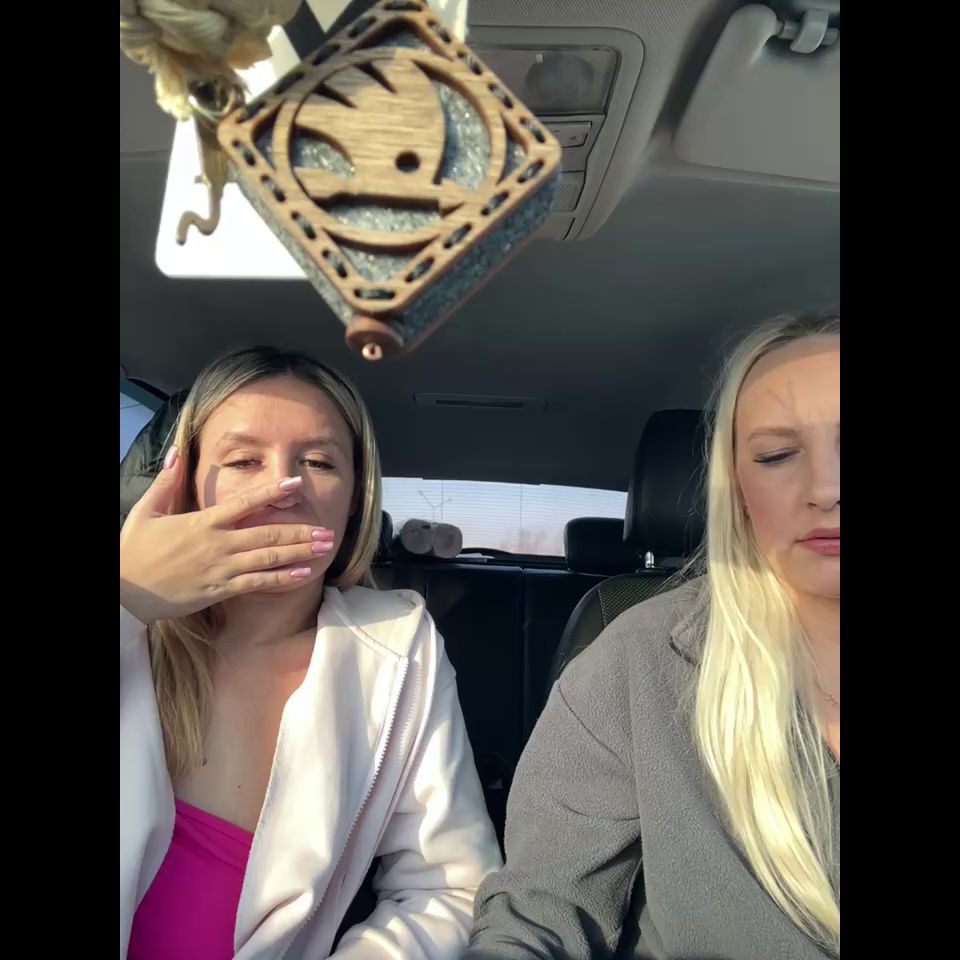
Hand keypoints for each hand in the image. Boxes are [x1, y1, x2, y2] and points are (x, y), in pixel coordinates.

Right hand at [119, 446, 335, 623]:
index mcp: (203, 522)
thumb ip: (167, 480)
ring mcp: (221, 569)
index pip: (245, 502)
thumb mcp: (146, 510)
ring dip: (299, 553)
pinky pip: (256, 584)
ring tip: (324, 549)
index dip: (272, 492)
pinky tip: (302, 575)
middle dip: (300, 531)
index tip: (295, 483)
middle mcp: (218, 544)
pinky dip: (280, 579)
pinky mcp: (219, 590)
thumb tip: (178, 450)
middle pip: (267, 533)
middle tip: (327, 530)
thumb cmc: (134, 550)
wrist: (122, 591)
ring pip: (267, 559)